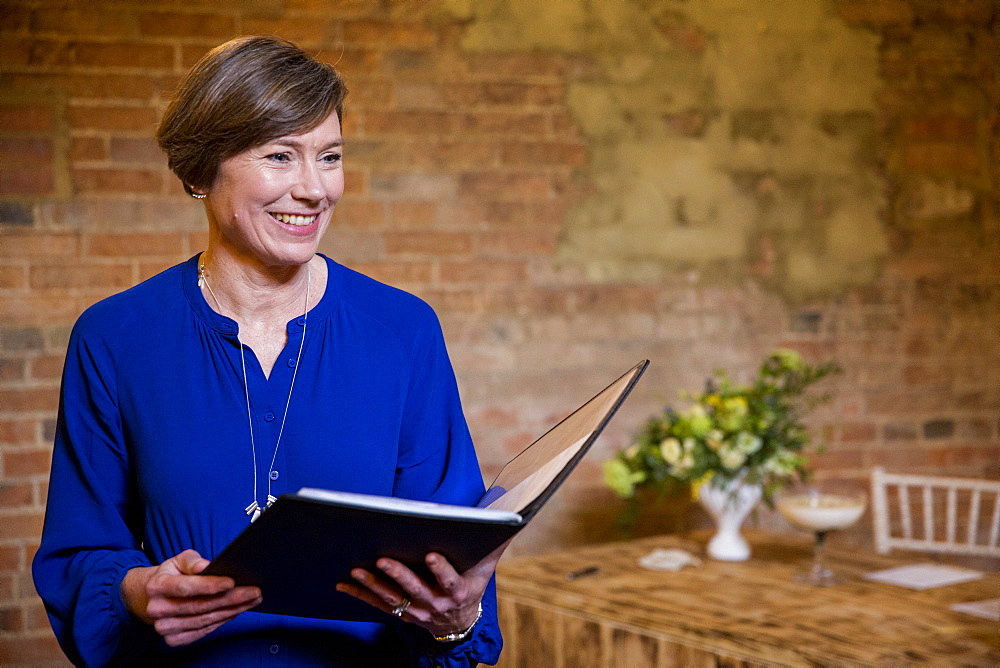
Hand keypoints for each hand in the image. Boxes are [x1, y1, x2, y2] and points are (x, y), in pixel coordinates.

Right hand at [120, 549, 261, 646]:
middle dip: (230, 599)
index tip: (232, 582)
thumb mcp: (178, 561)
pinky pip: (204, 631)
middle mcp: (157, 609)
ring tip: (252, 600)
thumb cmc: (173, 575)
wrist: (155, 598)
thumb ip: (192, 561)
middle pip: (200, 606)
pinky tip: (237, 610)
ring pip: (205, 620)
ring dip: (232, 611)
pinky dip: (223, 620)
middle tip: (254, 591)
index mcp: (157, 586)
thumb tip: (205, 566)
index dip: (210, 585)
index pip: (186, 587)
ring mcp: (165, 627)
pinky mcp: (174, 639)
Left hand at [336, 540, 508, 637]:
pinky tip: (343, 584)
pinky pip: (378, 605)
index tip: (432, 554)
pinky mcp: (401, 613)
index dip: (441, 569)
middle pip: (416, 589)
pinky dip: (360, 595)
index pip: (449, 580)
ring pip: (393, 599)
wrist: (460, 623)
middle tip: (383, 559)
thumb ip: (496, 545)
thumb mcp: (486, 569)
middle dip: (399, 574)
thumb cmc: (473, 585)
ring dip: (373, 585)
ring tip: (357, 570)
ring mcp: (417, 611)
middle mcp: (436, 604)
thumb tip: (513, 518)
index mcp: (458, 592)